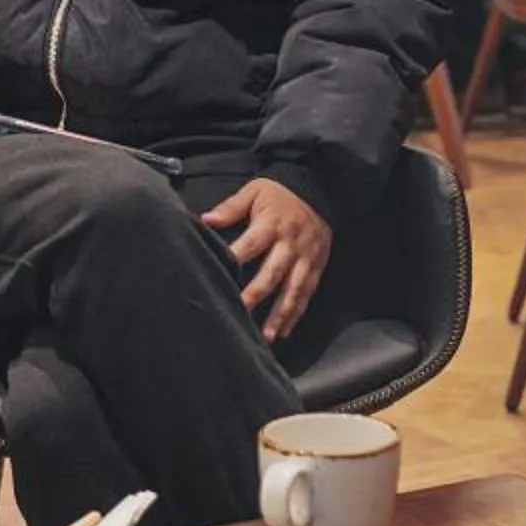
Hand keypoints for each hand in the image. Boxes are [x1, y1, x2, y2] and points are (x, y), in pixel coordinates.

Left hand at [202, 178, 331, 345]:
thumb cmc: (279, 193)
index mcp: (271, 224)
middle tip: (240, 315)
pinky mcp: (317, 266)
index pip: (251, 245)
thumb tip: (205, 220)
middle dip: (256, 296)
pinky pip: (306, 293)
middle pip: (272, 273)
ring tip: (267, 336)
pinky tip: (284, 331)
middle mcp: (290, 244)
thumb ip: (231, 207)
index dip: (236, 260)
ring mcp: (306, 258)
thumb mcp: (254, 192)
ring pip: (292, 290)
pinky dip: (296, 313)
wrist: (319, 189)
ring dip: (280, 315)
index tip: (220, 276)